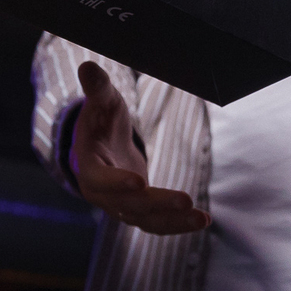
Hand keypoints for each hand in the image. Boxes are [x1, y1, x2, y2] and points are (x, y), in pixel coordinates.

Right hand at [69, 62, 208, 234]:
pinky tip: (203, 220)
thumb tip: (87, 66)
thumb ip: (97, 88)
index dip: (117, 182)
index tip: (139, 181)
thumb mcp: (100, 102)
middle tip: (185, 200)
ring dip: (174, 222)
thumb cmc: (101, 121)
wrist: (101, 147)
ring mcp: (120, 206)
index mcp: (88, 167)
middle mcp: (102, 194)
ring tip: (202, 218)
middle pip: (128, 204)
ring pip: (146, 220)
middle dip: (157, 204)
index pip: (100, 179)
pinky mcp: (139, 212)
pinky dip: (179, 224)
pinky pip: (158, 223)